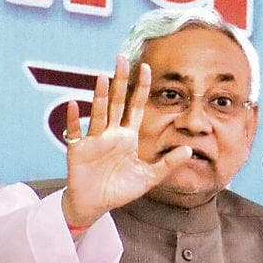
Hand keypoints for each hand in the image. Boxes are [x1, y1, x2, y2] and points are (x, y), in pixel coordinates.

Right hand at [61, 55, 191, 234]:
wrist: (95, 205)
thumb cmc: (120, 190)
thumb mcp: (148, 177)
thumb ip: (167, 164)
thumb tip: (189, 150)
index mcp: (128, 137)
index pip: (135, 107)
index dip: (141, 88)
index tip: (146, 67)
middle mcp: (111, 134)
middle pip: (116, 102)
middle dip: (119, 81)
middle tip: (121, 58)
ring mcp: (94, 140)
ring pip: (98, 113)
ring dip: (99, 96)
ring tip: (102, 77)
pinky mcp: (78, 150)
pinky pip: (75, 132)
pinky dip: (73, 120)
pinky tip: (74, 106)